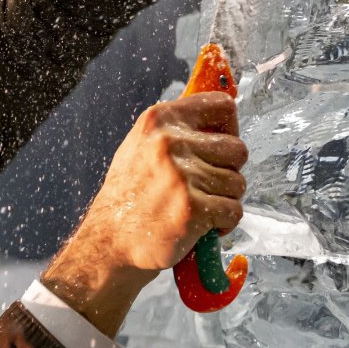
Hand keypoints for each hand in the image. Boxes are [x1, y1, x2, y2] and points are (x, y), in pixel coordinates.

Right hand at [41, 91, 247, 336]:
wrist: (110, 242)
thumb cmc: (130, 197)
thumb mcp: (142, 146)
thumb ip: (178, 129)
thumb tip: (221, 117)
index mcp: (159, 121)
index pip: (222, 105)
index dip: (229, 129)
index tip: (219, 148)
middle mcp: (169, 142)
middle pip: (237, 149)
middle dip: (227, 172)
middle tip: (202, 188)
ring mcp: (181, 176)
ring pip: (238, 183)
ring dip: (223, 201)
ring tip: (196, 208)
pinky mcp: (192, 208)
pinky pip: (234, 210)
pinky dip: (223, 223)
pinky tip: (200, 226)